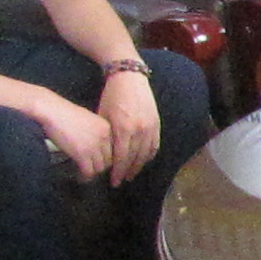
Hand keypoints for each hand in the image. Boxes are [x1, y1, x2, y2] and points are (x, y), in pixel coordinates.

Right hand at [24, 87, 118, 180]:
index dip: (106, 158)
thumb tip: (96, 150)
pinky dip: (84, 177)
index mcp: (107, 127)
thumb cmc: (64, 114)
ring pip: (99, 168)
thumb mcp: (88, 121)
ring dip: (91, 172)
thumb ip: (96, 134)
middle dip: (99, 166)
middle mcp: (104, 137)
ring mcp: (94, 146)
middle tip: (90, 169)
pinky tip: (80, 177)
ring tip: (83, 173)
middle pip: (108, 160)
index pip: (114, 149)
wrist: (52, 111)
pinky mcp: (82, 154)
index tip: (99, 162)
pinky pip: (89, 172)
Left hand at [92, 65, 170, 183]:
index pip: (122, 158)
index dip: (118, 172)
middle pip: (134, 159)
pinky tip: (143, 161)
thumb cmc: (112, 96)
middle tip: (121, 181)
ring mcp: (151, 127)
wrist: (130, 78)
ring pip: (146, 154)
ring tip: (131, 174)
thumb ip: (106, 137)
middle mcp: (140, 130)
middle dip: (127, 172)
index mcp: (124, 129)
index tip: (113, 182)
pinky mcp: (157, 123)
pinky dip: (149, 156)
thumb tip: (103, 156)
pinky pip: (155, 145)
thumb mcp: (103, 116)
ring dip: (139, 166)